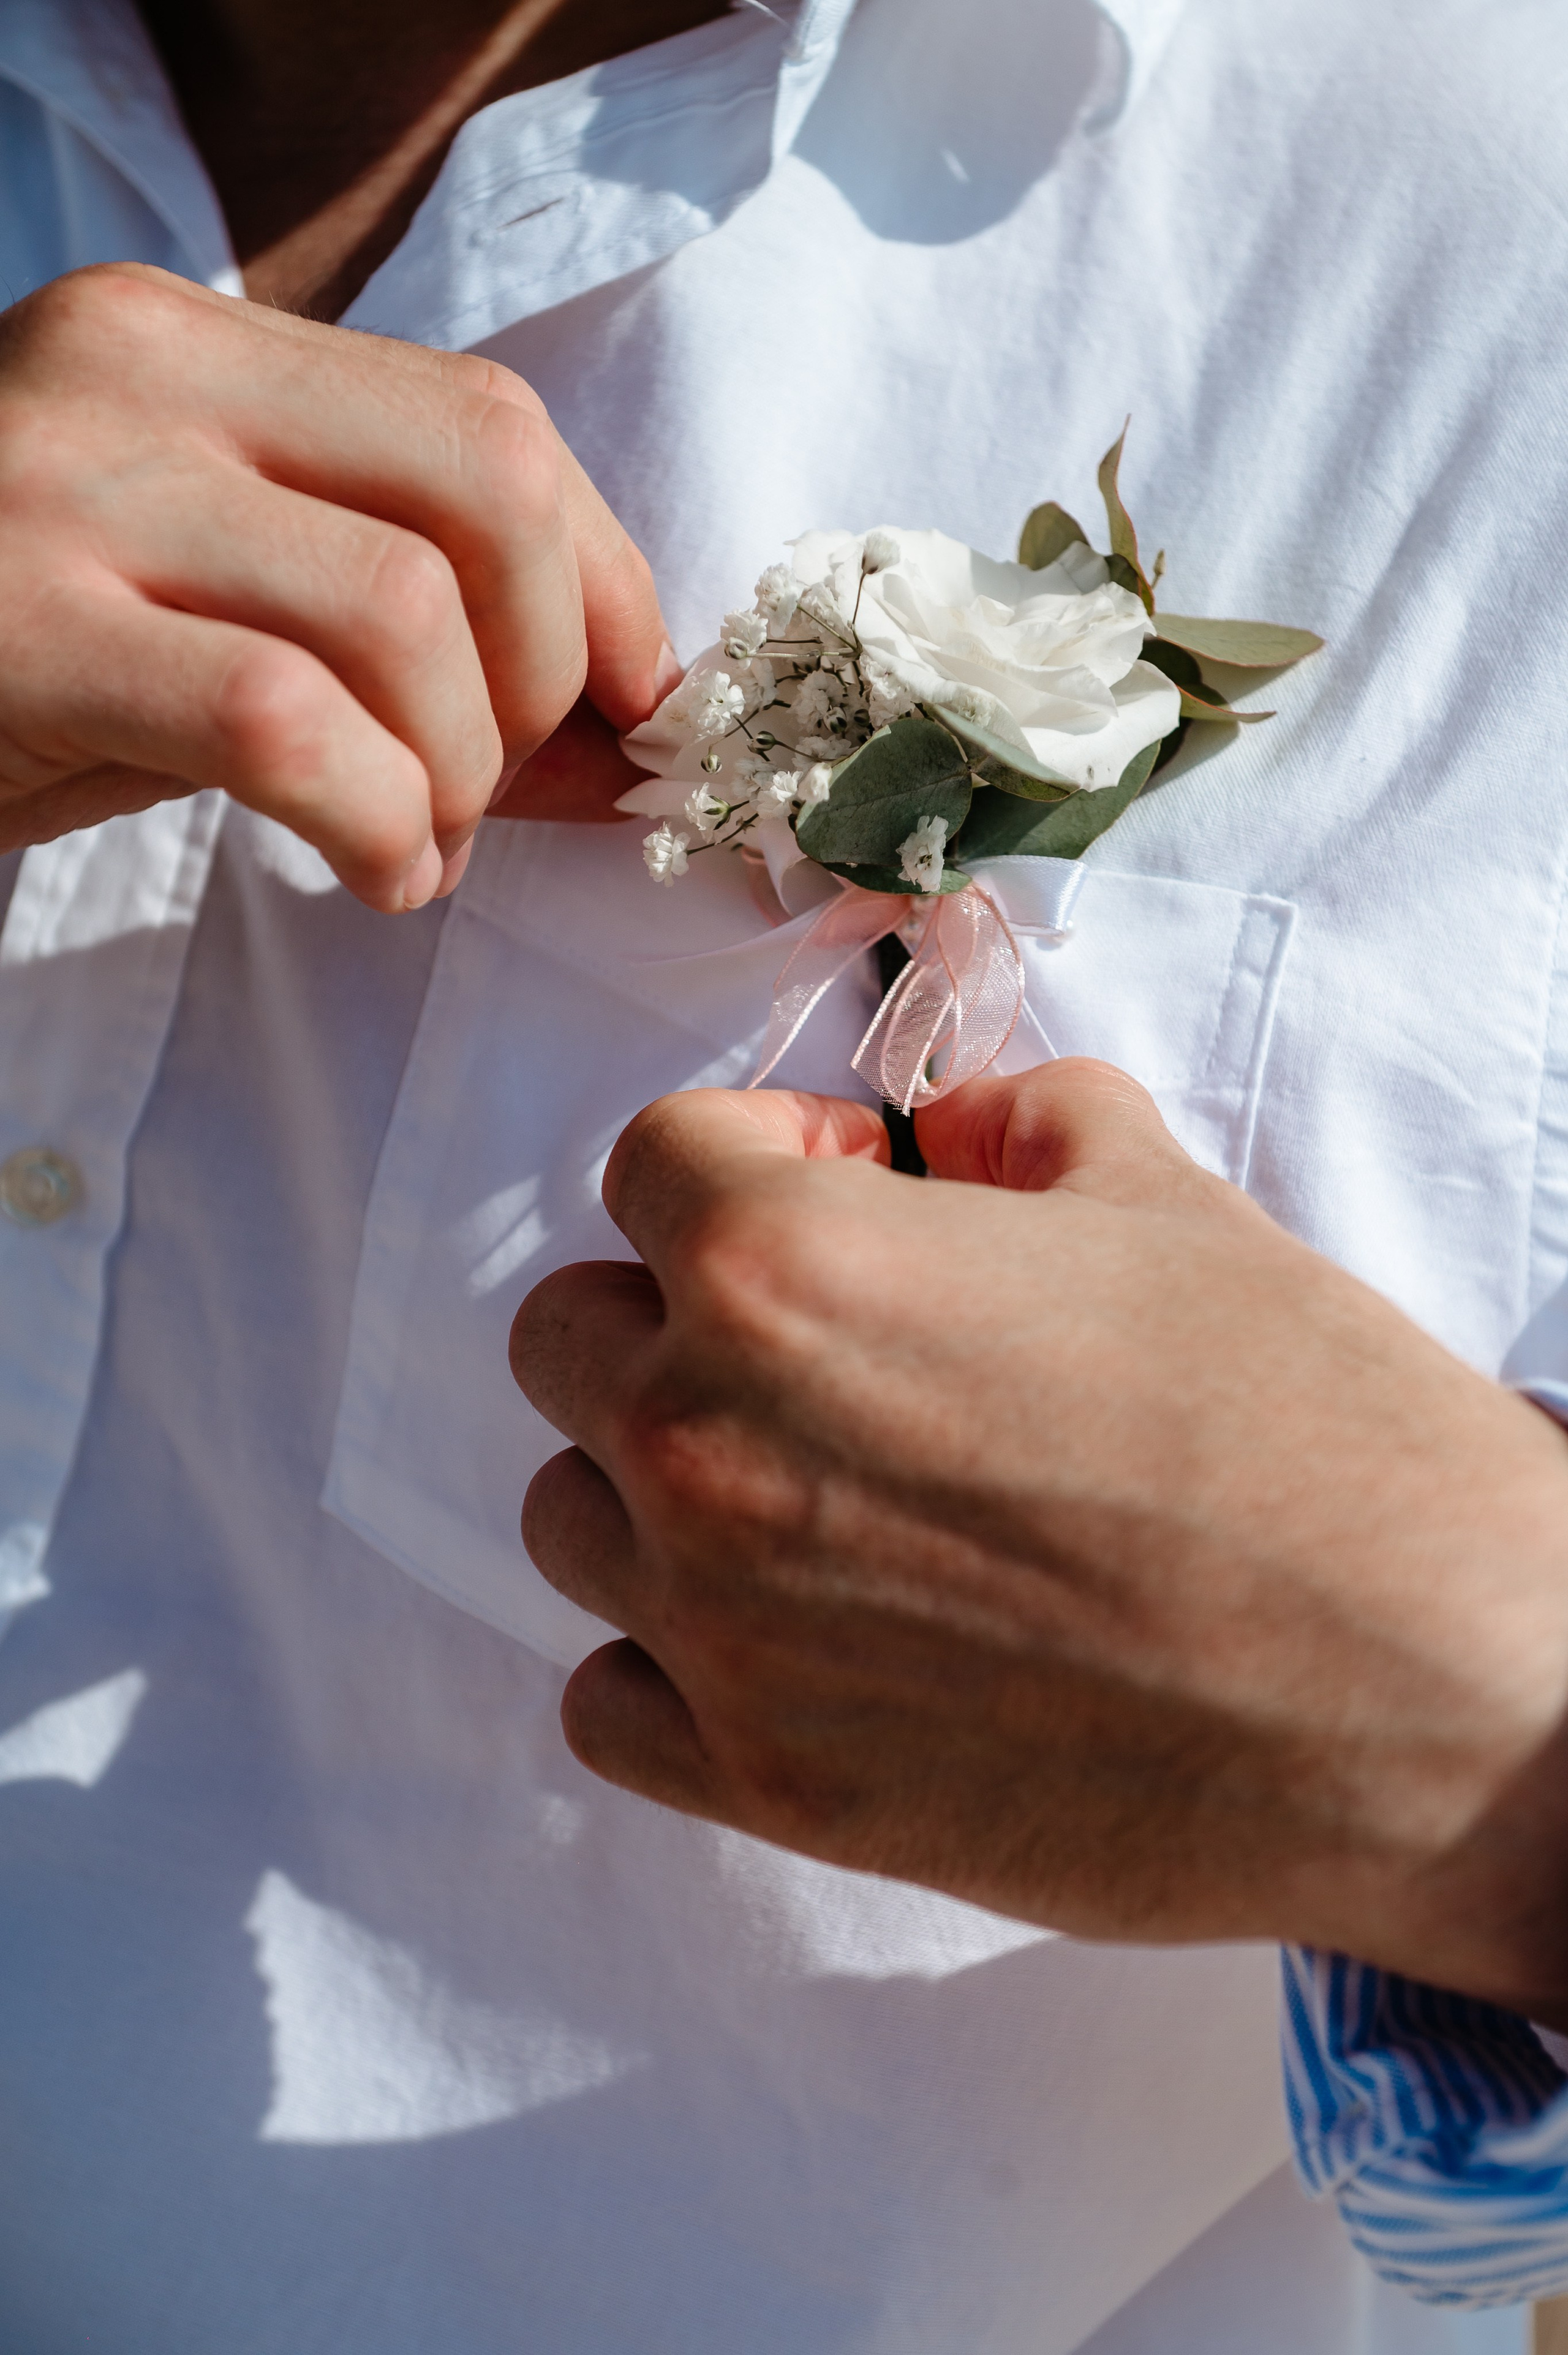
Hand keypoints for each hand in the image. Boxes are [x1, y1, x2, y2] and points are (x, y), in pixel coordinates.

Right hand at [0, 264, 675, 909]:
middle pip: (486, 490)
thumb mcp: (218, 615)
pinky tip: (370, 870)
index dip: (605, 587)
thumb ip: (404, 647)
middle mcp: (137, 377)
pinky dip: (375, 821)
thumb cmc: (18, 666)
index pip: (493, 429)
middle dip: (545, 675)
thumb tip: (613, 736)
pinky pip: (282, 724)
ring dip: (458, 775)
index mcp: (196, 347)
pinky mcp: (19, 628)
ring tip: (411, 843)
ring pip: (403, 617)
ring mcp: (70, 492)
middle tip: (493, 786)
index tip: (623, 707)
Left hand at [512, 1063, 1567, 2016]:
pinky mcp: (768, 1787)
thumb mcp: (1170, 1202)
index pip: (651, 1160)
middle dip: (677, 1310)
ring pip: (571, 1513)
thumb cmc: (1315, 1432)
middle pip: (570, 1334)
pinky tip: (787, 1634)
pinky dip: (667, 1657)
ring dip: (657, 1480)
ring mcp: (721, 1631)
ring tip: (810, 1492)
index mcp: (788, 1266)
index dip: (756, 1153)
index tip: (847, 1188)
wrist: (1434, 1695)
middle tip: (825, 1346)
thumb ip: (1016, 1128)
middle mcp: (708, 1443)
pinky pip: (608, 1699)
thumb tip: (948, 1137)